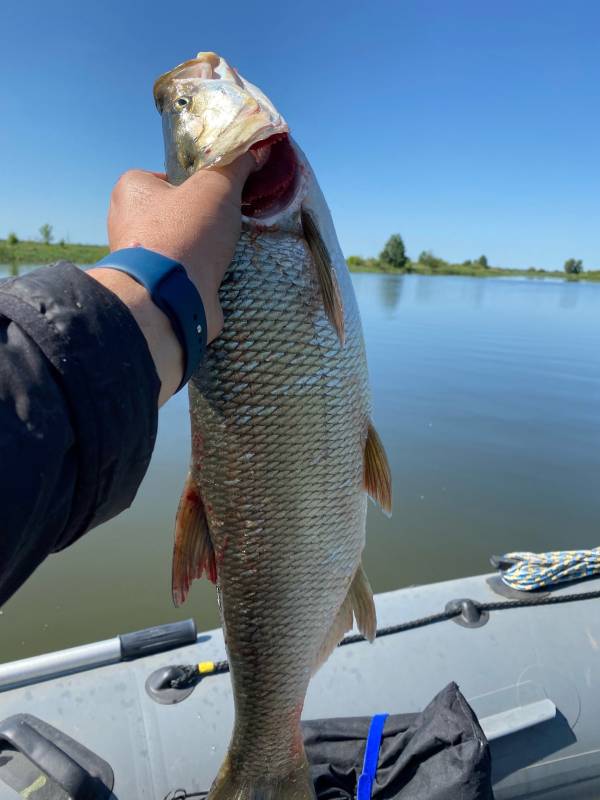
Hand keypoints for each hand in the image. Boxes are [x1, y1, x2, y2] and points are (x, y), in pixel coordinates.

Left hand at [107, 155, 254, 342]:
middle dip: (197, 219)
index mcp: (130, 189)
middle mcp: (124, 221)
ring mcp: (135, 259)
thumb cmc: (186, 233)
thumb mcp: (218, 186)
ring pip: (175, 245)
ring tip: (223, 253)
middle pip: (171, 212)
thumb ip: (235, 164)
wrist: (170, 298)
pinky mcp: (148, 287)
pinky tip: (214, 277)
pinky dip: (195, 275)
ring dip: (198, 249)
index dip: (194, 184)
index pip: (165, 176)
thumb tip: (254, 146)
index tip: (217, 195)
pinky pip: (177, 274)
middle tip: (224, 224)